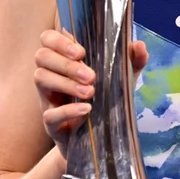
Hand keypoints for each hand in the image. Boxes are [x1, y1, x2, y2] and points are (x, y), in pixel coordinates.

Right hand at [33, 29, 148, 158]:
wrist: (101, 139)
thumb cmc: (107, 101)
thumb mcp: (123, 79)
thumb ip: (133, 61)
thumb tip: (139, 45)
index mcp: (65, 60)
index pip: (48, 39)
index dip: (59, 40)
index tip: (81, 51)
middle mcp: (52, 75)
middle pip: (42, 56)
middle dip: (66, 63)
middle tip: (92, 75)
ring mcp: (48, 99)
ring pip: (40, 79)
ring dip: (66, 83)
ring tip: (91, 92)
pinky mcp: (51, 123)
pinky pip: (49, 114)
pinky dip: (68, 110)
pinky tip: (86, 109)